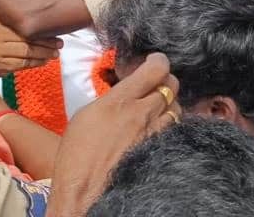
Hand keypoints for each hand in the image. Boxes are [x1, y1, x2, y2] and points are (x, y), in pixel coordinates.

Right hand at [0, 14, 62, 75]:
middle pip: (27, 40)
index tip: (55, 30)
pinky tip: (44, 60)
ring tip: (55, 53)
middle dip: (47, 43)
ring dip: (44, 54)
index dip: (42, 29)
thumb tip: (39, 4)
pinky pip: (22, 65)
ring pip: (26, 53)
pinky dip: (36, 63)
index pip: (24, 26)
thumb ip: (12, 11)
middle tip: (59, 43)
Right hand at [47, 53, 181, 215]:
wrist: (84, 191)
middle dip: (165, 81)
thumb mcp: (86, 115)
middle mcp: (141, 114)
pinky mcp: (160, 151)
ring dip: (169, 104)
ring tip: (157, 108)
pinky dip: (170, 125)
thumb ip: (112, 100)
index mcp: (119, 101)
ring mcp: (154, 134)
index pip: (154, 70)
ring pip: (177, 108)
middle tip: (156, 84)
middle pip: (171, 86)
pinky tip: (159, 128)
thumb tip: (126, 93)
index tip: (156, 61)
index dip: (159, 61)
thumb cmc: (76, 155)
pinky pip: (175, 130)